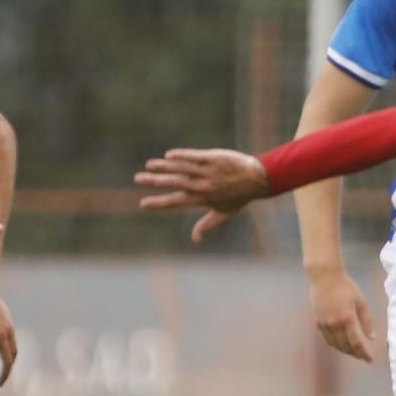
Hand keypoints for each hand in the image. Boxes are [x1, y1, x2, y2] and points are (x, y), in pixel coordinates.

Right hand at [134, 149, 271, 242]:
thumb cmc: (240, 197)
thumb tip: (195, 239)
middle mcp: (202, 185)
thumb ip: (207, 224)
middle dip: (154, 181)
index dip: (158, 203)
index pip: (176, 202)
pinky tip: (169, 156)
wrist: (257, 179)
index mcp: (202, 199)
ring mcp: (207, 171)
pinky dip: (181, 156)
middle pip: (174, 183)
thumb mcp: (224, 213)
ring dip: (163, 166)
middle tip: (138, 178)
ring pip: (181, 168)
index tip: (143, 204)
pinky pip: (193, 156)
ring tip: (149, 165)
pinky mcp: (213, 158)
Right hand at [308, 267, 376, 362]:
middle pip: (346, 346)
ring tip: (353, 352)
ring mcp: (324, 324)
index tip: (370, 359)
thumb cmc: (346, 287)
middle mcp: (335, 324)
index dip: (364, 353)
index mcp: (347, 318)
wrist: (324, 277)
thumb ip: (367, 321)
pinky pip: (327, 339)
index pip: (357, 342)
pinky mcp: (317, 322)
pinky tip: (341, 344)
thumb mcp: (361, 302)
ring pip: (335, 345)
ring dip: (345, 351)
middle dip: (355, 354)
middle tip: (363, 357)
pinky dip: (335, 344)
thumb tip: (372, 337)